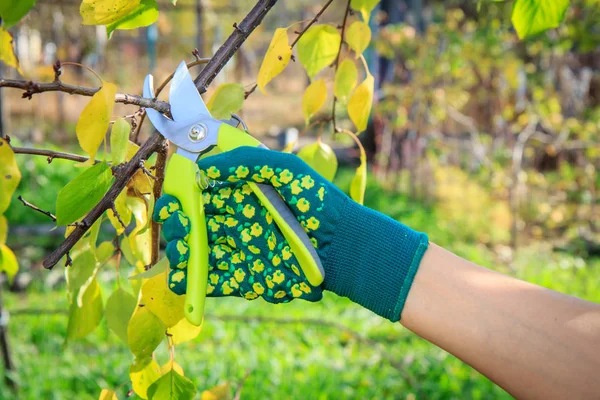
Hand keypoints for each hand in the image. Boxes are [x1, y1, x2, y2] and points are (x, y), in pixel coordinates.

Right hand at [195, 147, 428, 321]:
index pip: (199, 194)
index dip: (180, 196)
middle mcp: (234, 223)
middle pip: (192, 224)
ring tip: (181, 251)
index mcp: (240, 196)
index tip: (171, 200)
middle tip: (179, 225)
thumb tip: (206, 165)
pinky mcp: (245, 278)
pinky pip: (213, 281)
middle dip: (176, 225)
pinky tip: (182, 280)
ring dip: (181, 254)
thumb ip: (248, 161)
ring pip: (197, 253)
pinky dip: (193, 283)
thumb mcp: (287, 170)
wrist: (345, 244)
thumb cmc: (318, 202)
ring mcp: (238, 251)